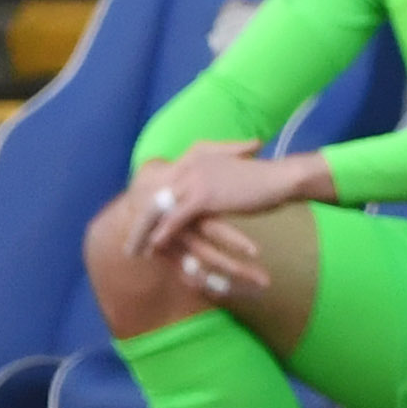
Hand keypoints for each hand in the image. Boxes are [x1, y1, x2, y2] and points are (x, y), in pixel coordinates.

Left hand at [124, 141, 305, 262]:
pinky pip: (176, 217)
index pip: (159, 182)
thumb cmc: (259, 181)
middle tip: (127, 243)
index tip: (134, 224)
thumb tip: (198, 195)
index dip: (144, 205)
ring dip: (144, 231)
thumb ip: (208, 178)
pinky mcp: (204, 195)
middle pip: (153, 195)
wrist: (279, 179)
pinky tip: (154, 247)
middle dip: (138, 221)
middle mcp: (190, 164)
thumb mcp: (227, 174)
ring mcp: (195, 178)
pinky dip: (163, 233)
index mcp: (194, 157)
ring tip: (134, 250)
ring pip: (160, 207)